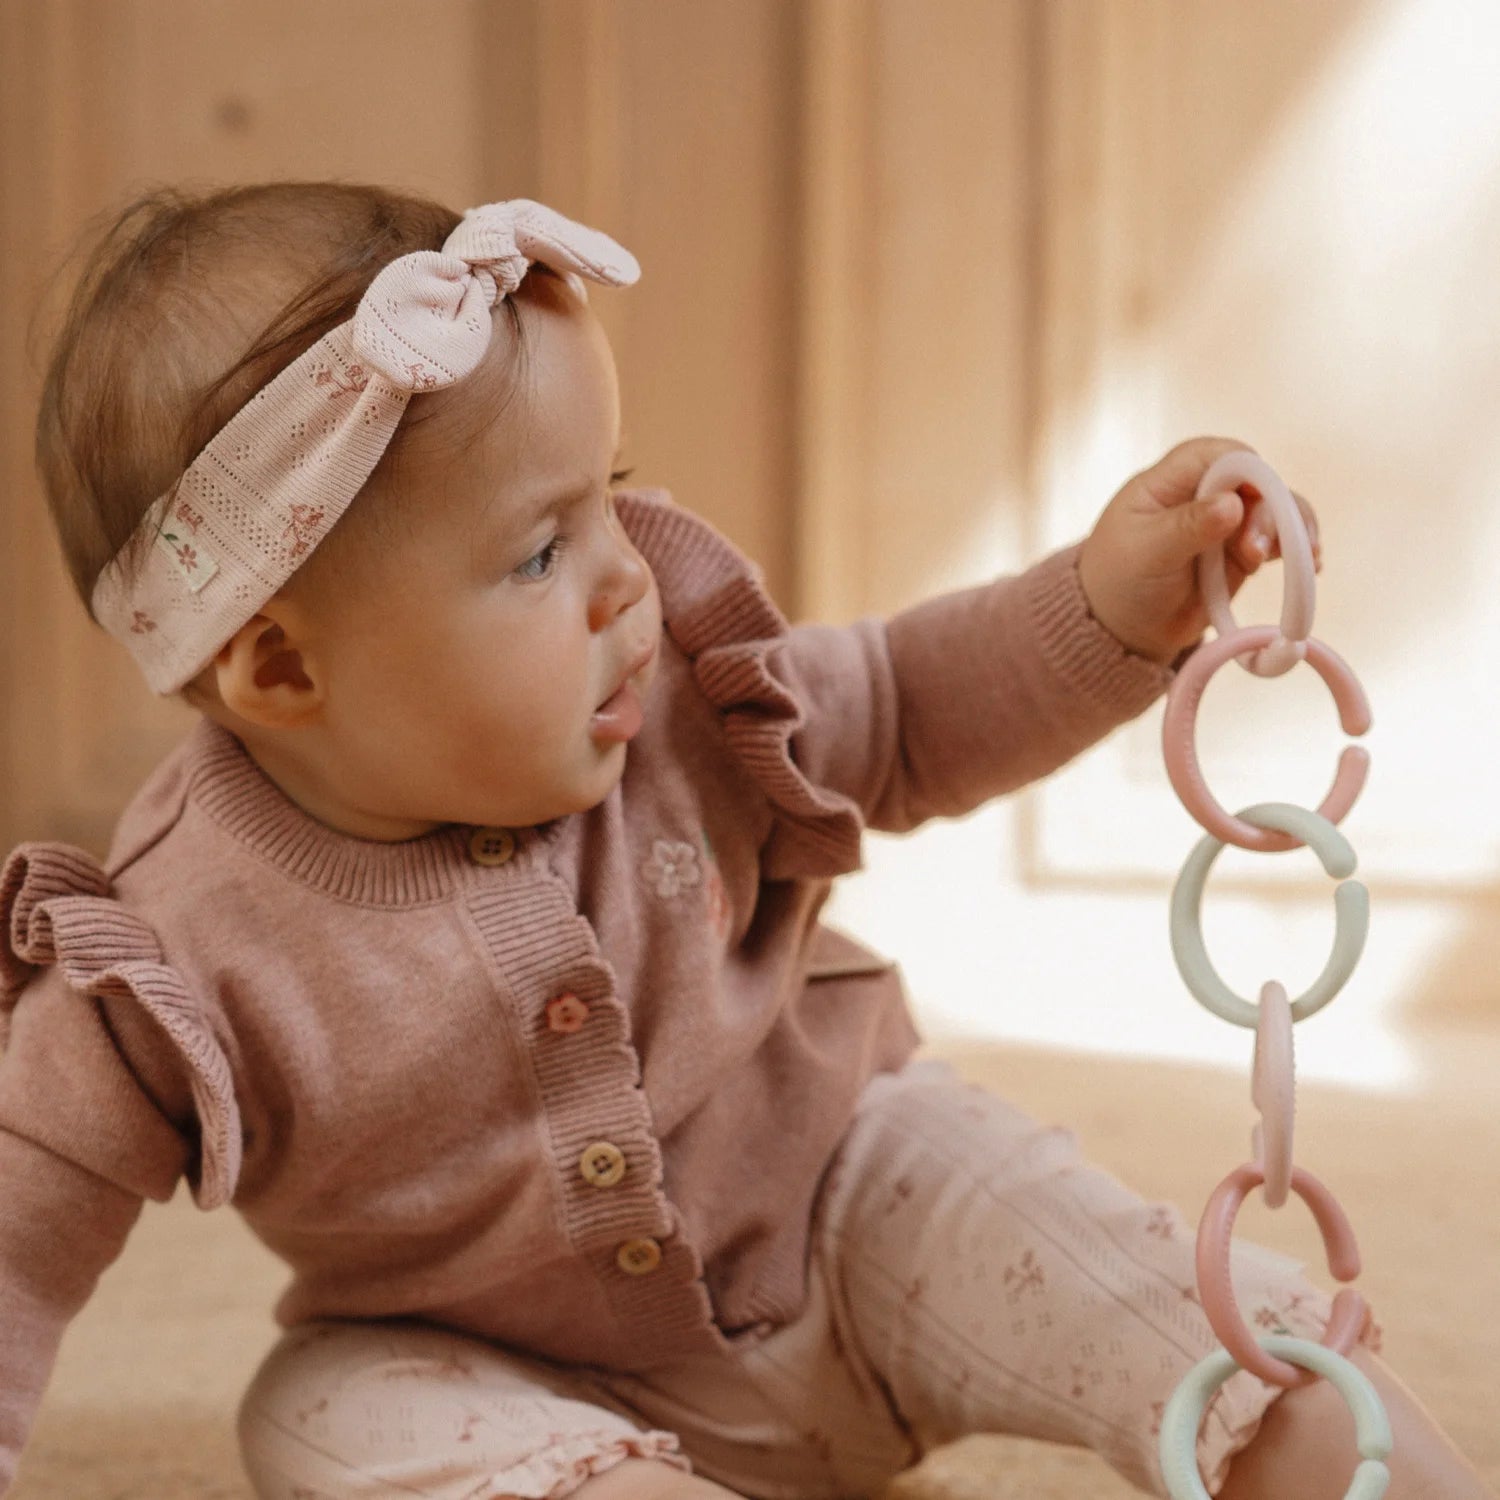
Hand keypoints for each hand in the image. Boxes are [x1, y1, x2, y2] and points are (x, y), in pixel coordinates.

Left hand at [1076, 437, 1322, 666]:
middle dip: (1270, 512)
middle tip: (1255, 552)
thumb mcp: (1146, 553)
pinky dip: (1296, 550)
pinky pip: (1279, 542)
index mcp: (1171, 479)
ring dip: (1290, 531)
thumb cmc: (1118, 581)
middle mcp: (1205, 494)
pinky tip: (1311, 566)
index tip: (1255, 501)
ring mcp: (1227, 523)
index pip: (1222, 455)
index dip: (1248, 471)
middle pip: (1258, 483)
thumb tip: (1233, 504)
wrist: (1120, 630)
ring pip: (1277, 510)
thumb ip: (1188, 527)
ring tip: (1301, 560)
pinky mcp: (1242, 552)